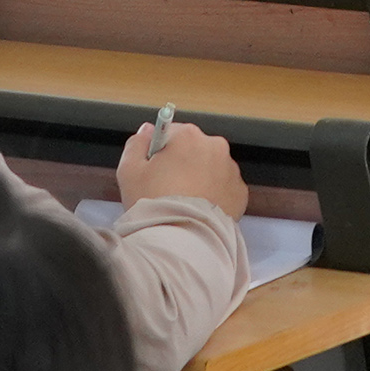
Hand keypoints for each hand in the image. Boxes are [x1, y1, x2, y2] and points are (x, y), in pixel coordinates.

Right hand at [117, 115, 247, 218]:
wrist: (182, 239)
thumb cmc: (155, 204)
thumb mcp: (129, 171)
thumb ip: (136, 144)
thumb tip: (146, 131)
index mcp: (188, 136)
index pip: (170, 132)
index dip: (159, 152)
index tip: (154, 169)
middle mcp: (214, 147)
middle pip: (193, 148)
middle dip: (181, 163)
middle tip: (167, 189)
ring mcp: (230, 169)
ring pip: (210, 167)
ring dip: (199, 178)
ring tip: (184, 202)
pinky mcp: (240, 192)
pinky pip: (223, 187)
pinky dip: (213, 195)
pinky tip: (198, 209)